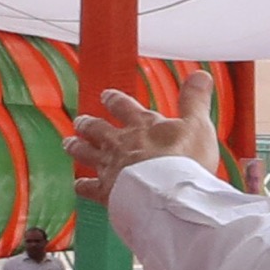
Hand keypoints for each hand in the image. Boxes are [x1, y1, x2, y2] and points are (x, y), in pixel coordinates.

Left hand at [69, 88, 203, 186]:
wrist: (169, 194)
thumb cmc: (185, 161)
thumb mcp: (197, 124)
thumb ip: (195, 100)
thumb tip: (200, 74)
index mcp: (142, 125)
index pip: (123, 106)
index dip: (114, 99)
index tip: (107, 95)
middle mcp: (121, 143)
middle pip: (97, 128)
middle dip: (88, 124)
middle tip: (81, 121)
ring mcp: (110, 166)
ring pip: (86, 153)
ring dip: (77, 147)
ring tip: (69, 143)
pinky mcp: (106, 190)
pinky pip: (88, 186)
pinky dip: (82, 185)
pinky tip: (79, 184)